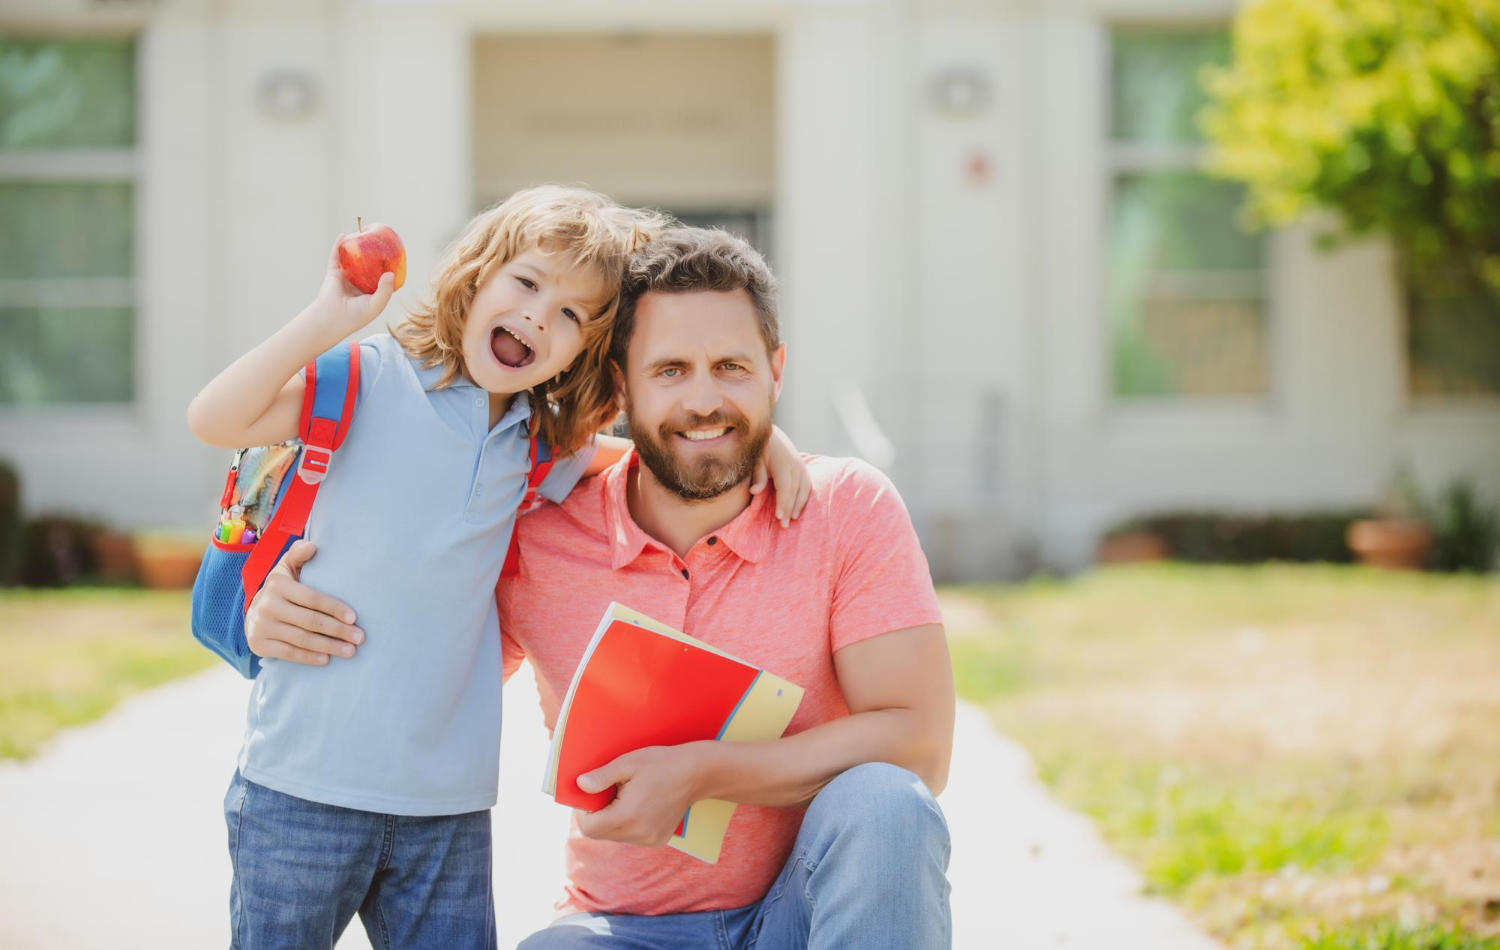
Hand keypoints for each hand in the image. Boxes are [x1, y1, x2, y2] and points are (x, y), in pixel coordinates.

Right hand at [244, 540, 363, 664]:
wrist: (253, 610)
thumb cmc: (283, 587)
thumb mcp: (287, 566)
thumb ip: (299, 553)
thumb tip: (313, 546)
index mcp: (277, 584)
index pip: (312, 598)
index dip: (334, 608)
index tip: (354, 618)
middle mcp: (267, 605)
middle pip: (309, 621)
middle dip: (338, 630)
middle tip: (360, 638)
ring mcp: (261, 626)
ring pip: (301, 639)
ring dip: (329, 646)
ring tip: (350, 651)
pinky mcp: (258, 644)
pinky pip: (288, 653)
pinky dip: (308, 657)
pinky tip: (326, 659)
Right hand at [309, 234, 396, 338]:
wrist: (333, 318)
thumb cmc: (357, 315)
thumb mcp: (376, 304)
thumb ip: (385, 290)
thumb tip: (391, 273)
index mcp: (370, 291)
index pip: (381, 276)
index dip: (388, 266)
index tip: (397, 255)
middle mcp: (359, 283)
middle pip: (368, 264)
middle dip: (374, 253)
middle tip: (382, 240)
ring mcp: (346, 277)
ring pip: (352, 259)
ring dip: (356, 247)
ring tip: (363, 234)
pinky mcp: (334, 274)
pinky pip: (336, 257)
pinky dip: (339, 246)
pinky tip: (344, 235)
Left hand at [574, 744, 711, 847]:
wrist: (697, 773)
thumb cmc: (661, 763)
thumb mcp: (628, 763)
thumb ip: (602, 776)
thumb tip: (580, 785)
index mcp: (628, 816)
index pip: (589, 828)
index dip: (583, 813)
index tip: (590, 796)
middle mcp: (638, 834)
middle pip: (600, 834)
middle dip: (598, 815)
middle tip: (609, 793)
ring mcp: (649, 840)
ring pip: (615, 836)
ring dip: (613, 820)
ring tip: (626, 798)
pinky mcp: (658, 840)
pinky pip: (631, 837)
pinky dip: (628, 824)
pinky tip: (640, 806)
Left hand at [750, 425, 811, 526]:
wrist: (771, 433)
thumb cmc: (760, 449)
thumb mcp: (756, 461)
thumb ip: (758, 476)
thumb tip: (755, 492)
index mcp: (783, 463)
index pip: (785, 487)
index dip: (783, 503)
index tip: (778, 516)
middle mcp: (795, 465)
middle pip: (795, 491)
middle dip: (789, 509)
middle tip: (784, 525)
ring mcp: (801, 466)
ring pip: (804, 489)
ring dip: (799, 505)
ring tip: (792, 519)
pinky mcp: (803, 467)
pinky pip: (807, 485)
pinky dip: (803, 497)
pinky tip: (798, 508)